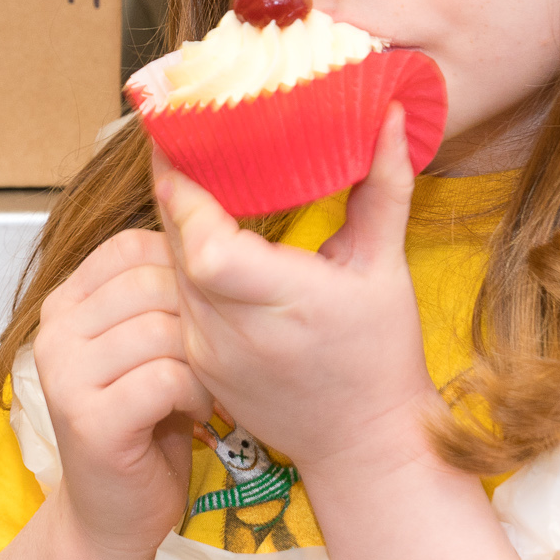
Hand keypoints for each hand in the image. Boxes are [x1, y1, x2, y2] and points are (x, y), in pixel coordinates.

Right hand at [35, 226, 210, 559]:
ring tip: (206, 387)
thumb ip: (157, 299)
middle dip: (201, 318)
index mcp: (64, 305)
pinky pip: (166, 378)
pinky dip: (198, 394)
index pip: (130, 246)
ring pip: (162, 329)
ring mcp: (66, 377)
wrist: (111, 518)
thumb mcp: (144, 350)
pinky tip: (198, 412)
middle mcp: (55, 333)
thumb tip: (209, 238)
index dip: (182, 269)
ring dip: (203, 360)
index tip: (204, 312)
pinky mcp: (90, 421)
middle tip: (215, 356)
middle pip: (151, 283)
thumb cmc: (142, 429)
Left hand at [161, 107, 438, 485]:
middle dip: (175, 191)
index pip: (207, 247)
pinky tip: (196, 230)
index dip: (186, 194)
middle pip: (178, 248)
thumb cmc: (381, 356)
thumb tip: (389, 113)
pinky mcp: (196, 362)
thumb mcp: (386, 269)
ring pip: (169, 269)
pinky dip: (181, 260)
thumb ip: (384, 187)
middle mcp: (235, 332)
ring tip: (188, 174)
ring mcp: (208, 351)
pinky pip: (175, 296)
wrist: (363, 445)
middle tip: (182, 138)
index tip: (183, 142)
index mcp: (286, 304)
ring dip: (175, 223)